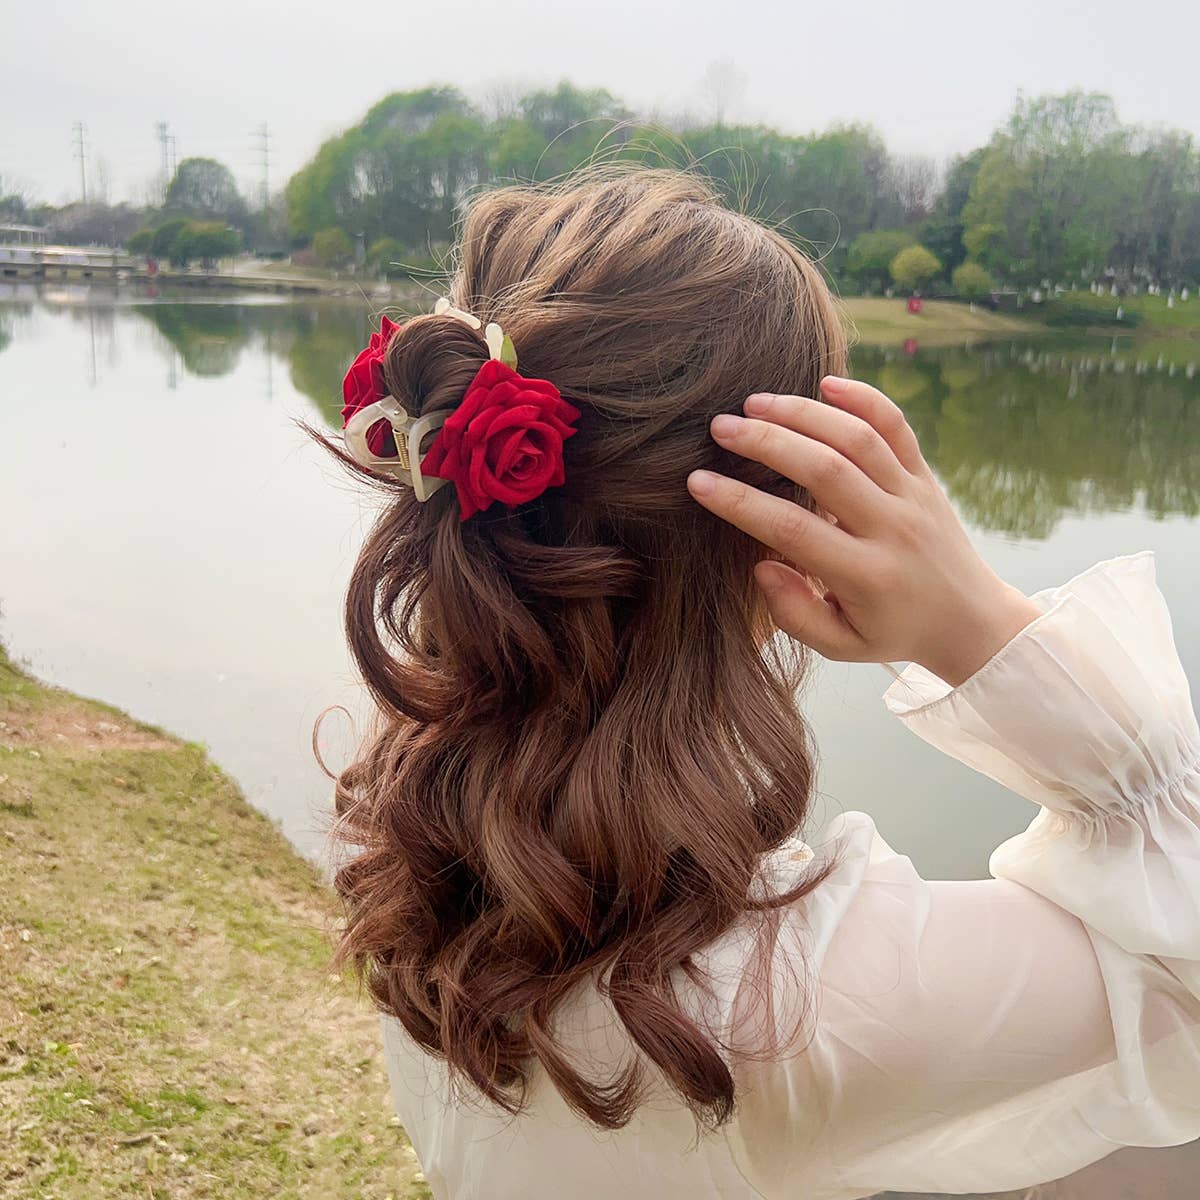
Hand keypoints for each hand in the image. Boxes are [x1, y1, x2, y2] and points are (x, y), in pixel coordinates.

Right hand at [686, 376, 1041, 685]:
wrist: (970, 620)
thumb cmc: (891, 631)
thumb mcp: (841, 645)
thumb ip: (795, 614)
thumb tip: (761, 565)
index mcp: (866, 574)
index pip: (793, 529)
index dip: (741, 503)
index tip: (699, 483)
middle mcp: (892, 528)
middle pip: (824, 470)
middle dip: (766, 443)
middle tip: (719, 428)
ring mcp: (912, 496)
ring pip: (857, 439)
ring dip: (802, 413)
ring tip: (754, 403)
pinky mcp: (925, 475)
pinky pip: (897, 427)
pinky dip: (865, 398)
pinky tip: (825, 383)